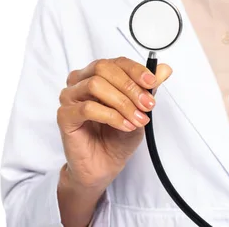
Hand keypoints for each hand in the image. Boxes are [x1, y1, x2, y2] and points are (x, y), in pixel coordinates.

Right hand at [56, 57, 171, 189]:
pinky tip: (124, 126)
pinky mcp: (64, 116)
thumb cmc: (116, 137)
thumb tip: (164, 69)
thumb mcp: (139, 110)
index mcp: (95, 75)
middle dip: (130, 86)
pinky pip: (87, 108)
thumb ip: (147, 89)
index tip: (153, 83)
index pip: (115, 62)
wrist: (103, 167)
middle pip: (103, 68)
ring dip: (122, 102)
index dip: (135, 70)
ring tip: (137, 120)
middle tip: (147, 105)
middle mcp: (79, 82)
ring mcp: (69, 98)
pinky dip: (111, 116)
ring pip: (95, 85)